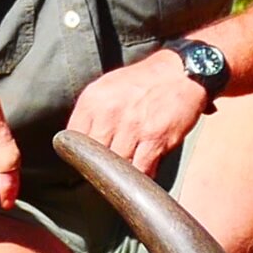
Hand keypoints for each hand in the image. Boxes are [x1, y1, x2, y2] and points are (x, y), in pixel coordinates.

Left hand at [66, 50, 211, 175]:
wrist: (180, 73)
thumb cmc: (142, 83)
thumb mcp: (106, 88)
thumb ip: (89, 114)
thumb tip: (76, 143)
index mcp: (92, 100)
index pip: (72, 138)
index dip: (77, 154)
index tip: (83, 162)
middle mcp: (109, 113)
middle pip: (93, 156)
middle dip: (98, 169)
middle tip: (104, 176)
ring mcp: (132, 127)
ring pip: (117, 167)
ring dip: (120, 177)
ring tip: (122, 178)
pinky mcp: (155, 139)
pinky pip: (141, 170)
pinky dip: (140, 179)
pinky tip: (139, 179)